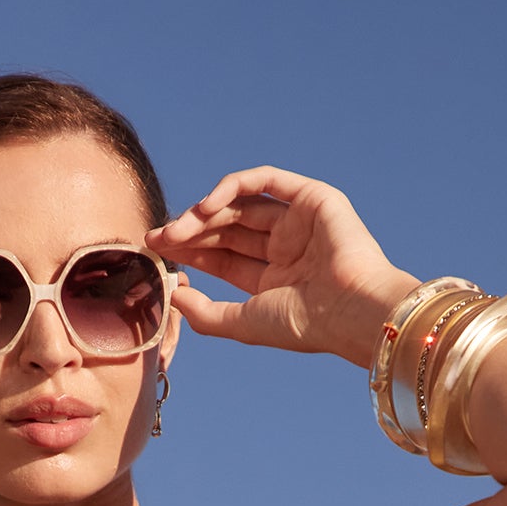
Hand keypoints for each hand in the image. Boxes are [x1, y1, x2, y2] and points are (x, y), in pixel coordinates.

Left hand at [146, 167, 416, 364]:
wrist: (350, 311)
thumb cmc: (304, 325)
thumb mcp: (243, 323)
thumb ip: (205, 314)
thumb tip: (173, 295)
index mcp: (274, 277)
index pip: (222, 257)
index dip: (188, 250)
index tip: (156, 248)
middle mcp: (287, 246)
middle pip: (227, 229)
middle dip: (190, 231)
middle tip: (158, 236)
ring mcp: (299, 220)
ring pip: (240, 205)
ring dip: (205, 213)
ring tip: (179, 228)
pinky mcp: (311, 198)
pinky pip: (264, 180)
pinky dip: (232, 186)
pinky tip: (206, 207)